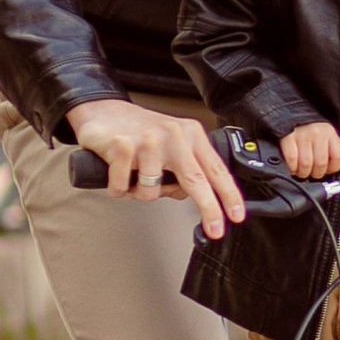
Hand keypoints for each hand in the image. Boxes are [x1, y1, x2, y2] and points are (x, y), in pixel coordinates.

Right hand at [66, 98, 247, 236]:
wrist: (103, 111)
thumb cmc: (140, 131)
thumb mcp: (174, 143)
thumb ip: (189, 167)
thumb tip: (200, 200)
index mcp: (191, 134)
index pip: (215, 168)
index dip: (229, 194)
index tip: (236, 215)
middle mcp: (173, 135)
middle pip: (195, 180)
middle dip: (209, 209)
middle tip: (215, 229)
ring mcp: (148, 140)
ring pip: (152, 192)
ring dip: (141, 193)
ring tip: (135, 177)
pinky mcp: (122, 146)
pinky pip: (123, 189)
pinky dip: (119, 189)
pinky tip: (118, 173)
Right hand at [279, 120, 339, 178]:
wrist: (291, 110)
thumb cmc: (309, 126)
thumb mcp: (325, 133)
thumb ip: (329, 147)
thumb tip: (330, 168)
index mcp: (330, 133)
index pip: (338, 156)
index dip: (333, 168)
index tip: (328, 171)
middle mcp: (318, 134)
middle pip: (321, 163)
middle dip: (316, 174)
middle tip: (312, 173)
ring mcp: (303, 135)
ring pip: (306, 164)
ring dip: (303, 173)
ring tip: (302, 172)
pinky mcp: (288, 137)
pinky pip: (292, 159)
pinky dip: (292, 168)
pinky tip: (293, 168)